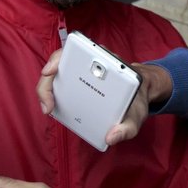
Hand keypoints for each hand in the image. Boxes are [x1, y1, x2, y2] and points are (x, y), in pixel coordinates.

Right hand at [37, 51, 173, 146]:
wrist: (140, 95)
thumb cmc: (136, 101)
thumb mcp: (137, 116)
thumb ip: (127, 128)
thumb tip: (110, 138)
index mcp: (106, 62)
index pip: (78, 49)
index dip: (60, 59)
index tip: (50, 72)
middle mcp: (92, 61)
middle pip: (60, 60)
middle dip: (48, 81)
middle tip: (48, 106)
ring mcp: (82, 69)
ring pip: (57, 72)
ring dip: (47, 89)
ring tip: (48, 108)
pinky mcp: (77, 80)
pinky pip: (60, 82)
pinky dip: (52, 94)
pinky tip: (52, 108)